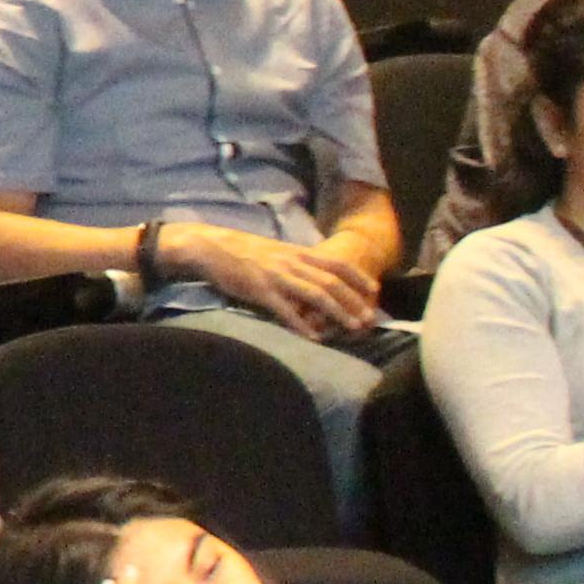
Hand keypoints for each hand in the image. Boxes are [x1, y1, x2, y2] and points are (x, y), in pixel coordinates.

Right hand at [179, 221, 380, 340]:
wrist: (209, 246)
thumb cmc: (241, 250)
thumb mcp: (275, 251)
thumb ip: (296, 262)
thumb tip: (316, 275)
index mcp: (296, 252)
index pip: (336, 263)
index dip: (358, 277)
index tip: (374, 291)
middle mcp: (291, 263)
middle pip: (331, 282)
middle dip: (354, 301)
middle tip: (369, 318)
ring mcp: (276, 277)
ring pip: (315, 295)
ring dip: (337, 312)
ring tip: (352, 328)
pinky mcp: (260, 290)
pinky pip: (286, 310)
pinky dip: (302, 324)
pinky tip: (314, 337)